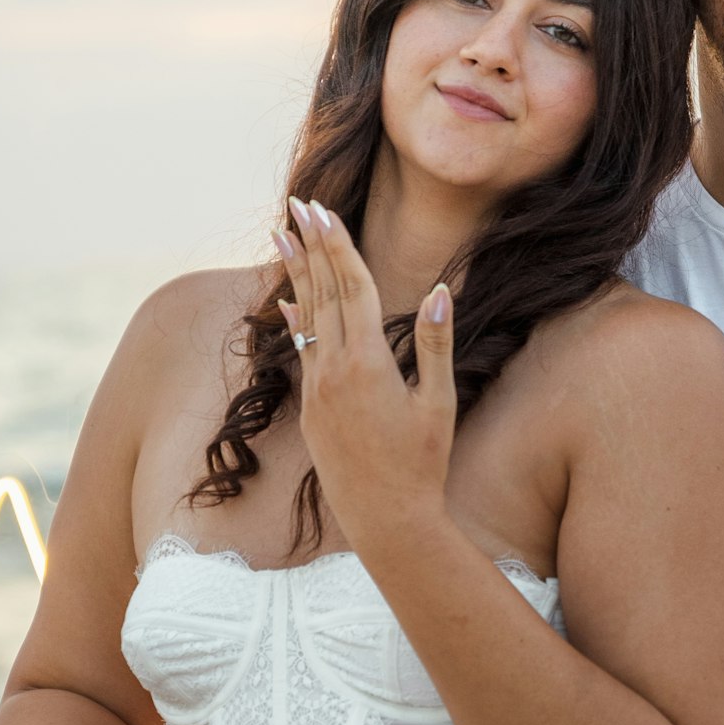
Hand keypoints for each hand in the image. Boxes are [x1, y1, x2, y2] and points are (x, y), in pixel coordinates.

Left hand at [274, 196, 456, 543]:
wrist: (385, 520)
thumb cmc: (423, 463)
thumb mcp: (439, 403)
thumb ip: (436, 345)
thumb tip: (442, 292)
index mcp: (367, 363)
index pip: (351, 288)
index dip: (338, 246)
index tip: (324, 211)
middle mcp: (333, 371)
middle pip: (322, 293)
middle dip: (312, 245)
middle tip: (300, 205)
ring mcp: (317, 390)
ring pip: (305, 318)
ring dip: (296, 274)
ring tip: (282, 235)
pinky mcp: (310, 408)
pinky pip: (300, 352)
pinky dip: (294, 322)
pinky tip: (284, 302)